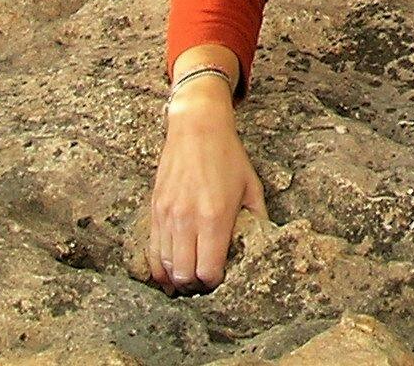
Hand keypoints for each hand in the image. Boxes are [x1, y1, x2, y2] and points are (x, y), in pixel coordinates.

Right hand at [147, 82, 266, 293]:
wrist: (197, 128)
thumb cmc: (228, 156)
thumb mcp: (252, 186)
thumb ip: (257, 218)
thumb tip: (261, 244)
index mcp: (215, 217)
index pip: (209, 270)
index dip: (215, 282)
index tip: (222, 278)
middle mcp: (188, 220)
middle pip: (184, 274)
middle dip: (195, 285)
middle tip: (204, 283)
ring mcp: (168, 216)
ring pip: (165, 266)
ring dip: (176, 278)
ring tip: (188, 280)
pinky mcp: (155, 210)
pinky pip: (152, 250)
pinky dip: (158, 267)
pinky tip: (168, 272)